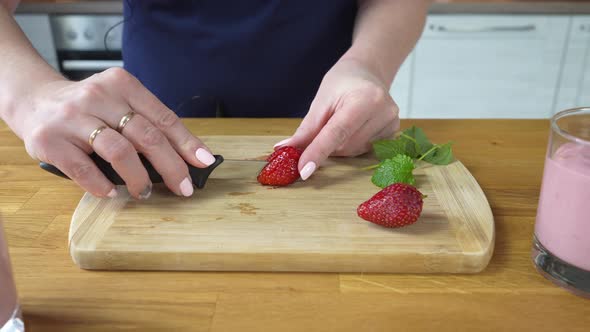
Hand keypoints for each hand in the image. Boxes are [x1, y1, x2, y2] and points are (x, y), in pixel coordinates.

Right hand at [20, 68, 215, 198]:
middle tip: (184, 187)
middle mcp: (99, 96)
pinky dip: (102, 185)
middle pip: (146, 135)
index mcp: (122, 84)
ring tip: (145, 192)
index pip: (163, 117)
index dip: (187, 143)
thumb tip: (184, 158)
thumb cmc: (87, 108)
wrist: (33, 100)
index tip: (205, 162)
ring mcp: (73, 118)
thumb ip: (145, 123)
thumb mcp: (118, 102)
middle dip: (171, 166)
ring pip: (119, 151)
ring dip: (139, 178)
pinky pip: (84, 169)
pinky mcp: (50, 140)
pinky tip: (111, 192)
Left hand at [279, 59, 399, 179]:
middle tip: (323, 126)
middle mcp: (384, 113)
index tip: (303, 170)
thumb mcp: (321, 100)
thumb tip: (285, 150)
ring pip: (353, 151)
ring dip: (339, 145)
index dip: (318, 152)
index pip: (337, 132)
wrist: (368, 73)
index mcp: (366, 99)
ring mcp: (392, 125)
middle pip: (344, 146)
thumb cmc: (342, 82)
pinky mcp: (393, 134)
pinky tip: (354, 128)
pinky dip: (351, 144)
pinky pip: (364, 150)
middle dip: (327, 144)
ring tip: (341, 121)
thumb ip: (306, 129)